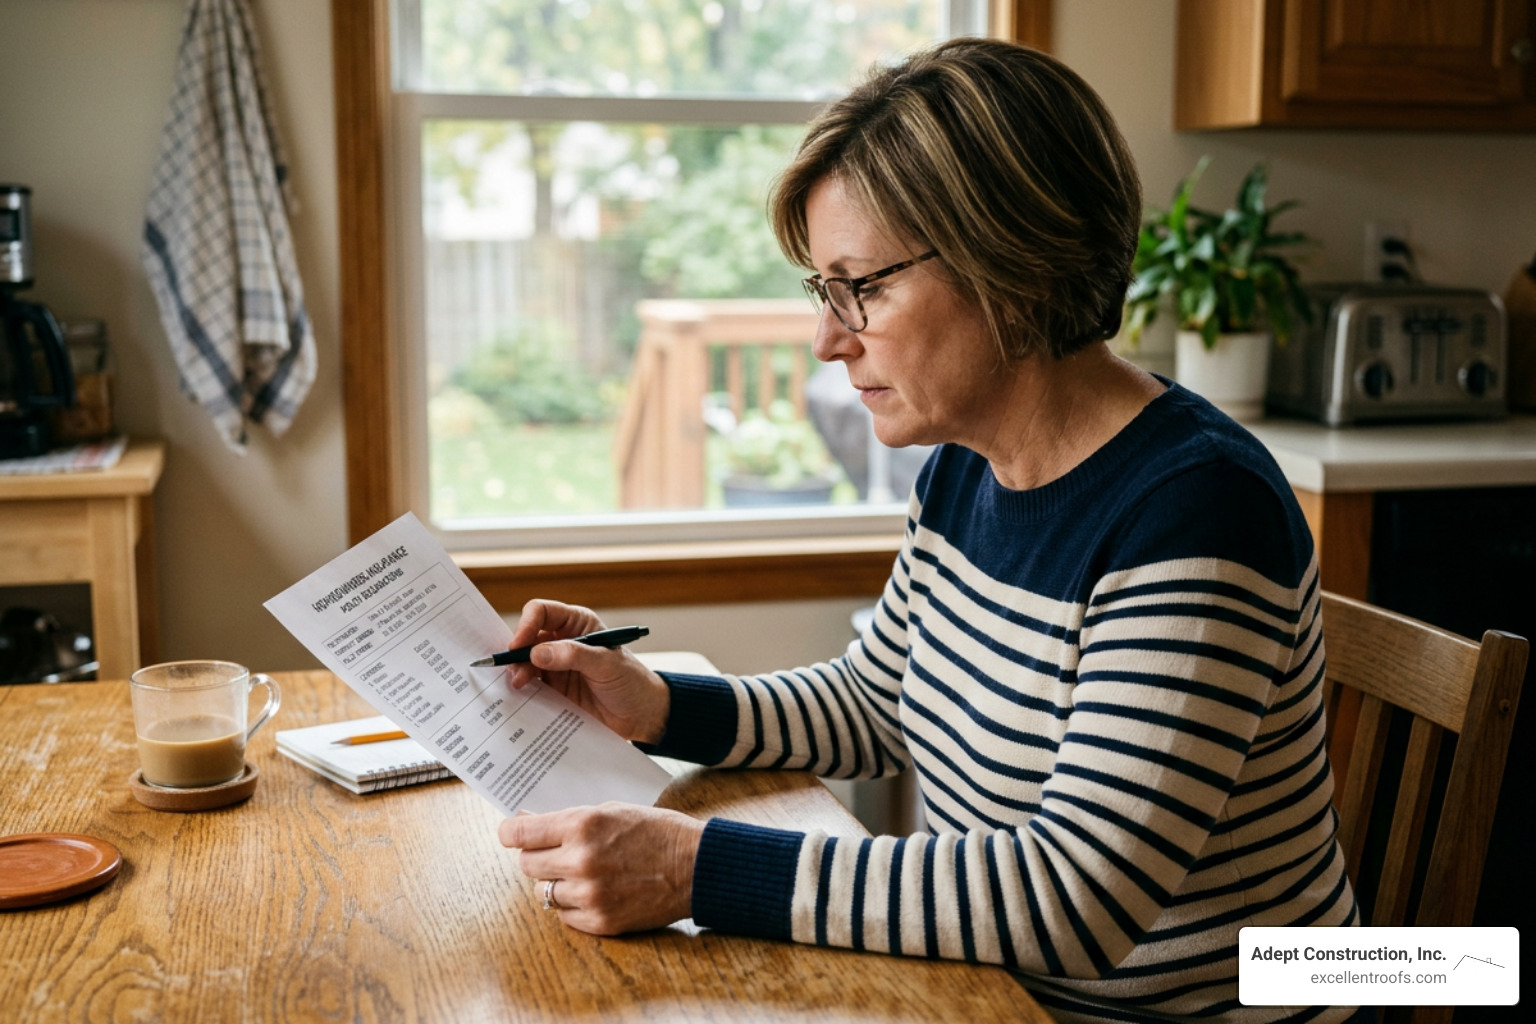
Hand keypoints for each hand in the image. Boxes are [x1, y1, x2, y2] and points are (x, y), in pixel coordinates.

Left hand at [499, 803, 705, 934]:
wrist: (694, 866)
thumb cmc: (656, 831)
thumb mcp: (612, 810)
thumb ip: (568, 820)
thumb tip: (526, 824)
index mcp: (583, 824)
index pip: (522, 834)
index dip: (510, 832)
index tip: (508, 833)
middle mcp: (580, 860)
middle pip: (528, 864)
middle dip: (536, 856)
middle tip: (552, 852)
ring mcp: (589, 894)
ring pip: (544, 891)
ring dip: (556, 881)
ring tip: (580, 872)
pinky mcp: (600, 921)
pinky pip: (565, 915)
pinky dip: (573, 904)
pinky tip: (594, 890)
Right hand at [505, 599, 669, 743]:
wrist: (641, 717)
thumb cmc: (631, 682)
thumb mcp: (606, 665)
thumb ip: (574, 656)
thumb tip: (537, 652)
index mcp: (578, 624)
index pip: (542, 612)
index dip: (527, 624)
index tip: (519, 645)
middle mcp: (563, 642)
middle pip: (528, 638)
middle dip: (517, 652)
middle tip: (512, 671)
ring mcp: (557, 667)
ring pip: (525, 663)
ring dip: (518, 672)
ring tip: (517, 685)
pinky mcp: (554, 690)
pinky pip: (531, 687)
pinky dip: (522, 691)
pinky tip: (519, 698)